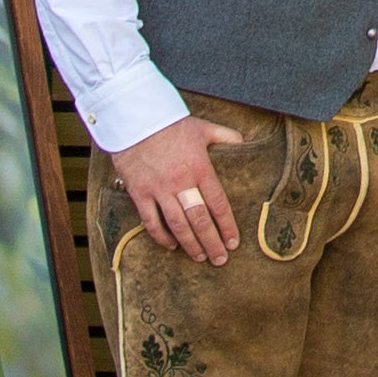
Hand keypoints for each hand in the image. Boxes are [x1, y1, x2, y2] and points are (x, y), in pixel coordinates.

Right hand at [111, 115, 246, 264]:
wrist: (134, 117)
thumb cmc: (169, 123)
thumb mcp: (202, 127)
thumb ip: (224, 136)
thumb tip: (244, 141)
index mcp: (200, 168)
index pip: (218, 204)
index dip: (227, 226)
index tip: (233, 242)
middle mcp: (181, 182)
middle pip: (200, 220)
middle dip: (212, 242)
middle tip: (220, 259)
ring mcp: (159, 189)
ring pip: (178, 225)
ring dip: (191, 244)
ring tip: (201, 257)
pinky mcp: (139, 192)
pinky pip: (151, 221)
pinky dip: (161, 236)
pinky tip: (171, 245)